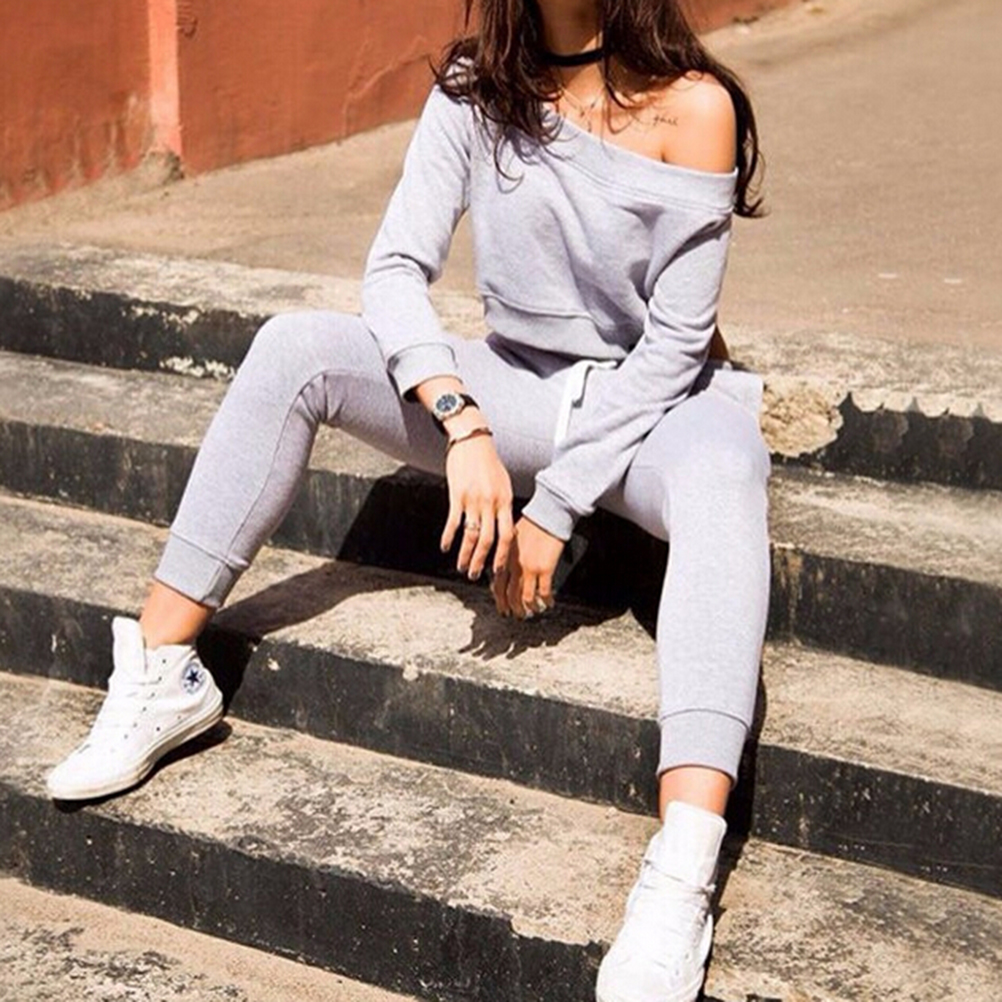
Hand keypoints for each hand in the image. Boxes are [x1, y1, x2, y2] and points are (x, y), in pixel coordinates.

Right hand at [441, 430, 514, 580]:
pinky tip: (444, 547)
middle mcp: (490, 503)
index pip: (507, 535)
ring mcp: (473, 500)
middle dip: (482, 562)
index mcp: (505, 501)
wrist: (472, 440)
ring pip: (470, 535)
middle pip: (488, 540)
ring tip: (461, 567)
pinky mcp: (457, 495)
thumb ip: (504, 505)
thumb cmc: (489, 462)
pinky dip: (448, 537)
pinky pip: (453, 522)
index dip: (502, 556)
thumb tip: (506, 528)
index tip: (498, 570)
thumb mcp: (504, 483)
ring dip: (465, 555)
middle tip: (476, 575)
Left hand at [493, 517, 564, 618]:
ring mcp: (529, 569)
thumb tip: (506, 568)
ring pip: (525, 599)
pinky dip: (546, 601)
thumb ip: (508, 554)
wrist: (548, 515)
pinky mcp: (545, 570)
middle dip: (512, 608)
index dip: (499, 599)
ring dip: (528, 609)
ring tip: (532, 612)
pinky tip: (549, 603)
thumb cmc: (532, 522)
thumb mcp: (512, 538)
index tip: (502, 607)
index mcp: (505, 558)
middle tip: (515, 614)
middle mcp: (514, 566)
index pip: (497, 585)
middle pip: (509, 595)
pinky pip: (543, 593)